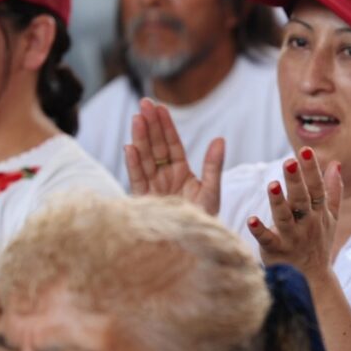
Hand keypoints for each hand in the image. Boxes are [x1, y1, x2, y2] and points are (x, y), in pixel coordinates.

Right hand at [124, 98, 223, 214]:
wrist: (194, 246)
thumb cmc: (204, 220)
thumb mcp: (211, 191)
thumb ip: (213, 165)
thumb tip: (220, 139)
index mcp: (181, 172)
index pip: (171, 145)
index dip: (165, 126)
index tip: (159, 107)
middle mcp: (164, 177)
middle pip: (155, 147)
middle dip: (150, 125)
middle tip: (144, 103)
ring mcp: (153, 188)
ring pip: (144, 159)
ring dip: (140, 138)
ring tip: (137, 118)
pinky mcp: (144, 201)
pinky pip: (138, 180)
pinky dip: (134, 164)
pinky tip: (130, 148)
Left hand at [247, 147, 341, 278]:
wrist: (312, 281)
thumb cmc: (319, 244)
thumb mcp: (331, 218)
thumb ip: (333, 191)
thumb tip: (336, 164)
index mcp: (318, 213)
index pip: (316, 188)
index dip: (312, 170)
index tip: (306, 150)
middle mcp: (307, 224)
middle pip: (301, 200)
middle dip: (296, 181)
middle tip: (289, 162)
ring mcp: (292, 238)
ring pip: (284, 218)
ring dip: (278, 201)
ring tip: (272, 184)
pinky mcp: (276, 251)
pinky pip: (267, 240)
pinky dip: (259, 230)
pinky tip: (251, 219)